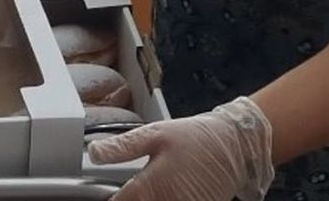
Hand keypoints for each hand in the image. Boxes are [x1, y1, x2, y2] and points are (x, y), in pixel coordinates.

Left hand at [87, 97, 274, 200]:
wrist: (236, 147)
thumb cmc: (196, 138)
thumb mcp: (155, 133)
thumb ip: (122, 147)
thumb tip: (93, 152)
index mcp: (151, 187)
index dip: (110, 199)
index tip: (108, 192)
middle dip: (131, 200)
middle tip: (132, 188)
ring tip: (151, 188)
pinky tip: (165, 192)